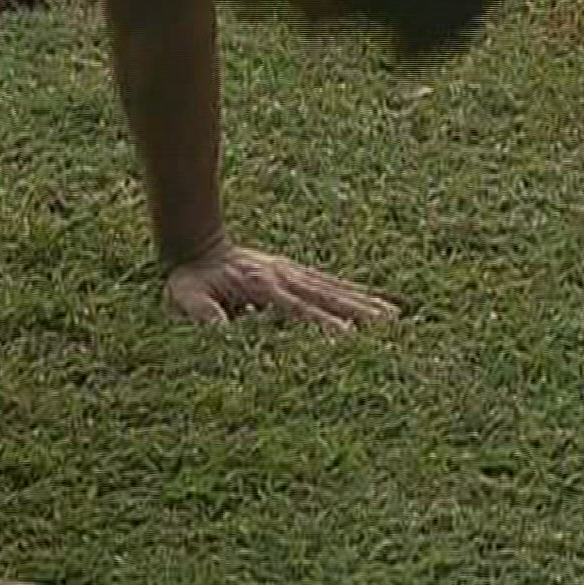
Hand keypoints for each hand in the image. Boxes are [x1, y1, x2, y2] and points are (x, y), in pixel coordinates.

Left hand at [164, 244, 400, 337]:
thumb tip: (223, 331)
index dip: (322, 323)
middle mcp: (282, 278)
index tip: (349, 338)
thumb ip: (204, 316)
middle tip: (392, 329)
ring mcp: (290, 273)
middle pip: (326, 297)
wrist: (194, 246)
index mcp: (260, 287)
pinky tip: (375, 302)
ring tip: (396, 317)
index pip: (297, 309)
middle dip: (359, 313)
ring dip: (364, 303)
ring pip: (334, 290)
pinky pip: (329, 284)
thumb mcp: (186, 300)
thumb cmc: (189, 281)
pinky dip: (354, 292)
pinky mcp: (293, 273)